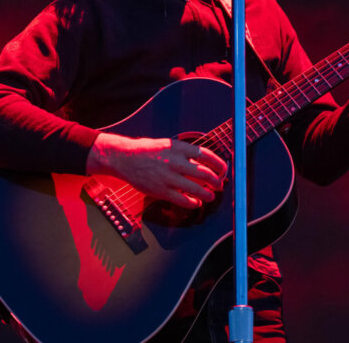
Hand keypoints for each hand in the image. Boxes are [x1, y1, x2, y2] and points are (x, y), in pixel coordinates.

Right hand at [85, 133, 227, 208]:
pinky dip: (192, 203)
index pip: (206, 155)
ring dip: (207, 194)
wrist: (124, 158)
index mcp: (178, 148)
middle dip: (216, 181)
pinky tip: (196, 203)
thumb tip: (204, 160)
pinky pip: (182, 200)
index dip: (219, 164)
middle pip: (205, 174)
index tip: (223, 169)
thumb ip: (185, 152)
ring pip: (196, 189)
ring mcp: (168, 177)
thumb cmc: (147, 150)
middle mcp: (175, 162)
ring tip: (211, 196)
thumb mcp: (168, 144)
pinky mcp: (160, 191)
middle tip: (219, 184)